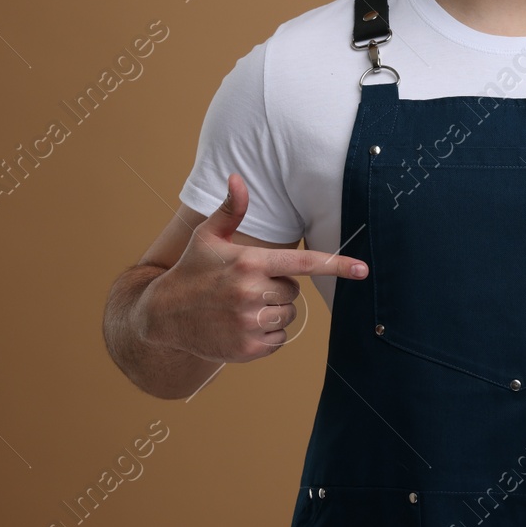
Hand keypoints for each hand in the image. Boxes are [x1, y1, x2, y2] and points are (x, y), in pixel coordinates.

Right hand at [139, 172, 367, 362]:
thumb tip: (237, 177)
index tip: (362, 269)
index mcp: (249, 262)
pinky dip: (266, 335)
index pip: (303, 263)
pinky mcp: (247, 349)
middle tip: (246, 287)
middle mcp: (250, 292)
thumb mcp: (208, 237)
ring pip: (288, 315)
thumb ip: (230, 209)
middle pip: (293, 291)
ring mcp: (249, 322)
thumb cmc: (192, 270)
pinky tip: (239, 326)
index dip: (336, 265)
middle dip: (277, 289)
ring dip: (272, 312)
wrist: (162, 317)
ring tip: (240, 307)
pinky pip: (278, 339)